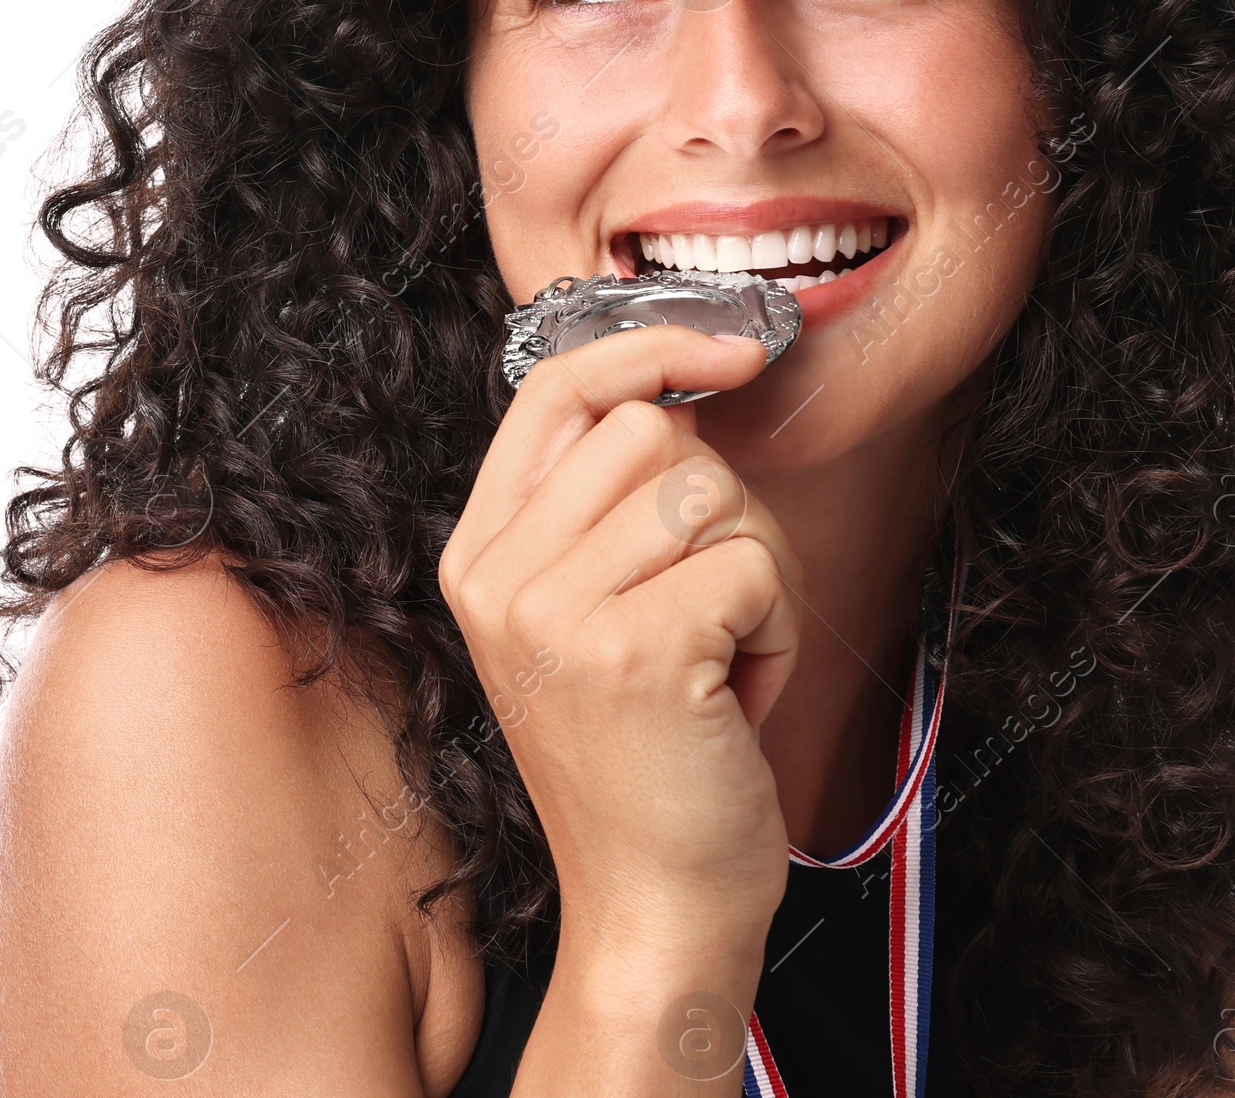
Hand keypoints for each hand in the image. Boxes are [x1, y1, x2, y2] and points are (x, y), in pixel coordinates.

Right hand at [439, 324, 803, 959]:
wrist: (653, 910)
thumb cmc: (641, 757)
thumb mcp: (581, 618)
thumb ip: (599, 507)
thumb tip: (682, 389)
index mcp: (479, 556)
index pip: (556, 388)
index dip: (648, 349)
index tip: (730, 347)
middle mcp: (500, 576)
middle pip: (656, 431)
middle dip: (721, 512)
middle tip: (709, 609)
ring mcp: (556, 612)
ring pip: (713, 492)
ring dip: (754, 574)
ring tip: (720, 657)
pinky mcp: (634, 650)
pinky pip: (754, 566)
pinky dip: (778, 631)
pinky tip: (736, 696)